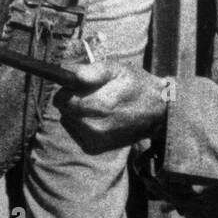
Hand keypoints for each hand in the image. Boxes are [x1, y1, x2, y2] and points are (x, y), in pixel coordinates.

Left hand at [55, 61, 170, 152]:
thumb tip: (67, 72)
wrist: (156, 112)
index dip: (68, 89)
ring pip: (68, 120)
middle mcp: (93, 128)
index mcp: (98, 106)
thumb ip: (90, 70)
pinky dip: (82, 123)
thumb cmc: (135, 85)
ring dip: (77, 112)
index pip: (61, 100)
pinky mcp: (93, 148)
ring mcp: (93, 140)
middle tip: (92, 94)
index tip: (78, 86)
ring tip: (99, 106)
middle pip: (64, 110)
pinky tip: (99, 118)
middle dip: (73, 100)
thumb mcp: (116, 69)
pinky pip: (75, 131)